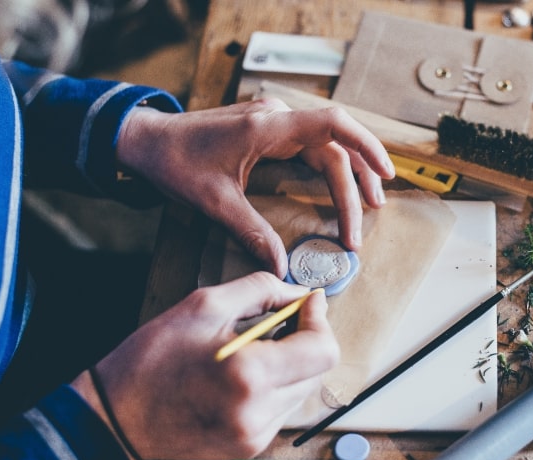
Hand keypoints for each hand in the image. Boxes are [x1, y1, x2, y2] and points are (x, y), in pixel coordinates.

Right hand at [71, 272, 338, 459]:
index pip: (323, 350)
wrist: (115, 415)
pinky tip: (246, 374)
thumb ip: (261, 290)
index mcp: (249, 375)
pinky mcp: (250, 446)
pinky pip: (283, 408)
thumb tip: (300, 294)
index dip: (319, 320)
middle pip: (318, 370)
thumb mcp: (204, 305)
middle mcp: (259, 411)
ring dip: (292, 363)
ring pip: (304, 389)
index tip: (308, 303)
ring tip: (256, 348)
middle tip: (281, 320)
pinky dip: (276, 385)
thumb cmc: (153, 357)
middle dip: (307, 339)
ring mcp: (256, 434)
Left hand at [115, 98, 394, 276]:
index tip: (385, 173)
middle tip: (368, 218)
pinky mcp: (271, 130)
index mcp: (267, 127)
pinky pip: (313, 145)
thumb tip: (281, 266)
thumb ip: (252, 232)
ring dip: (350, 173)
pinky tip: (341, 186)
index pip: (332, 124)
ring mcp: (275, 122)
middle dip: (356, 181)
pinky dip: (332, 166)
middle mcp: (277, 119)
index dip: (365, 145)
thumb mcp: (214, 202)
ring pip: (327, 145)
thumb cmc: (175, 162)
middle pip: (335, 146)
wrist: (147, 140)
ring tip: (369, 204)